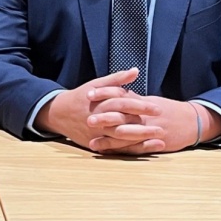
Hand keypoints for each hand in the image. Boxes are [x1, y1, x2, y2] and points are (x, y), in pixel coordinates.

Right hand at [36, 68, 158, 148]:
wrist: (59, 113)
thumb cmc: (81, 97)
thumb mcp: (96, 84)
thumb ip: (117, 79)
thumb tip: (135, 71)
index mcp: (100, 102)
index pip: (123, 104)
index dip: (141, 106)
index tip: (157, 109)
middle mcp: (99, 119)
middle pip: (124, 123)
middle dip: (144, 126)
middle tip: (162, 128)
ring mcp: (96, 133)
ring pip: (120, 138)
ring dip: (140, 139)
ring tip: (159, 140)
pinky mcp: (95, 143)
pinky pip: (115, 148)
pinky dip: (130, 148)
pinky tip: (145, 148)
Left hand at [87, 96, 216, 154]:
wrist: (193, 122)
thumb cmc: (169, 110)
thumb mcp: (151, 100)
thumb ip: (133, 97)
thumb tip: (116, 92)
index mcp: (143, 103)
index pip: (121, 95)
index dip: (105, 94)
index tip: (88, 93)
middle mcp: (145, 116)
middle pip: (123, 115)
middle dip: (105, 118)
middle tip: (88, 119)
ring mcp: (150, 131)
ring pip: (127, 135)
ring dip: (109, 139)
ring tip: (92, 142)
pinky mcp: (154, 143)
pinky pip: (135, 148)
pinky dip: (121, 151)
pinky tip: (109, 154)